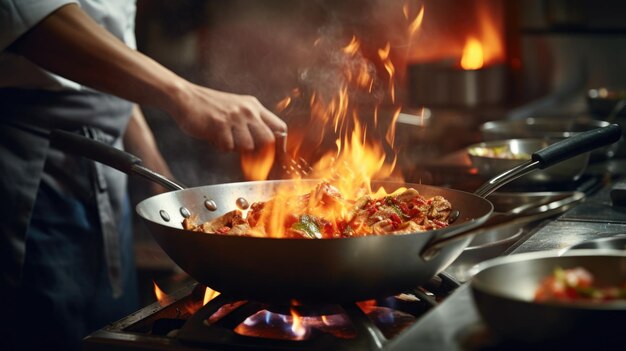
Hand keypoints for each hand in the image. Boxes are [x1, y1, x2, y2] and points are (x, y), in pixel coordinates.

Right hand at [170, 82, 286, 151]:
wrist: (185, 97)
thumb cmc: (210, 107)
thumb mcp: (236, 109)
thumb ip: (250, 124)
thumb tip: (264, 149)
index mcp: (254, 106)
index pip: (279, 127)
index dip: (281, 146)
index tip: (278, 158)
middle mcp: (247, 110)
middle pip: (268, 140)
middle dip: (261, 153)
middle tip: (249, 157)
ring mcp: (234, 117)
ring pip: (248, 146)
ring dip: (236, 149)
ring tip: (225, 140)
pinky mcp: (219, 124)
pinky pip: (228, 147)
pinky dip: (221, 147)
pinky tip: (214, 137)